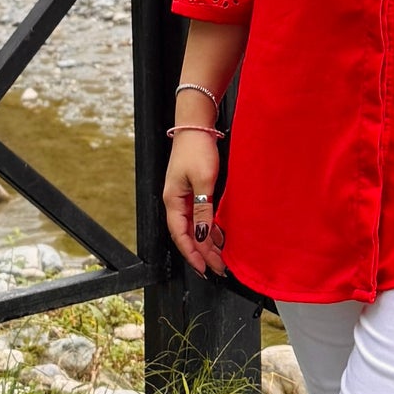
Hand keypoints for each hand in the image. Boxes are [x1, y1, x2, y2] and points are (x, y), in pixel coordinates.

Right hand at [164, 127, 225, 270]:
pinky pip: (200, 216)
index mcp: (173, 201)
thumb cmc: (197, 148)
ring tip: (221, 256)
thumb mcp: (204, 181)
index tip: (205, 268)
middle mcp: (176, 201)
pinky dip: (209, 227)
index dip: (193, 254)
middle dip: (202, 253)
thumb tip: (203, 236)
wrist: (197, 125)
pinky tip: (220, 234)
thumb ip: (203, 210)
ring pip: (194, 227)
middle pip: (188, 234)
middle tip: (218, 268)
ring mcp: (184, 196)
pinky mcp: (194, 190)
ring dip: (207, 242)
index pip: (180, 236)